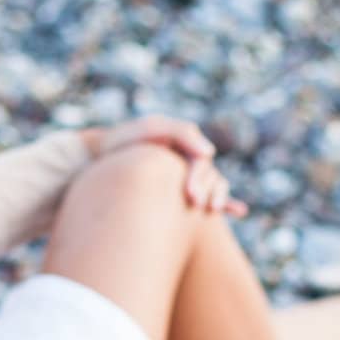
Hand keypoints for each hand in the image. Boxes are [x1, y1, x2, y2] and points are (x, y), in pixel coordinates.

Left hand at [86, 113, 249, 216]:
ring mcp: (184, 176)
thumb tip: (211, 153)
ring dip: (218, 197)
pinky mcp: (178, 192)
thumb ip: (182, 133)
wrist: (99, 160)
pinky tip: (240, 211)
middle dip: (206, 190)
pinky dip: (226, 202)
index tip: (191, 196)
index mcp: (184, 145)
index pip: (200, 162)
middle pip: (209, 176)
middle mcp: (187, 161)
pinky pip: (206, 195)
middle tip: (195, 205)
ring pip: (212, 186)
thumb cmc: (125, 141)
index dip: (199, 178)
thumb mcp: (152, 128)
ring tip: (210, 211)